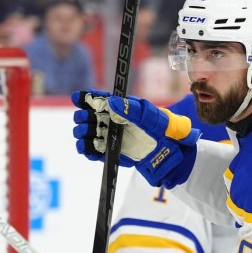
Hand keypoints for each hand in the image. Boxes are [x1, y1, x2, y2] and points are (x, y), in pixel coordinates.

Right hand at [72, 90, 201, 188]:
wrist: (173, 154)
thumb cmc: (165, 130)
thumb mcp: (152, 117)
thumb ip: (133, 109)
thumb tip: (111, 102)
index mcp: (123, 107)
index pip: (100, 99)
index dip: (87, 97)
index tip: (78, 98)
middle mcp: (114, 121)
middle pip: (90, 116)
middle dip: (83, 117)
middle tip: (84, 121)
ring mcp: (112, 137)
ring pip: (88, 133)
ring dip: (82, 133)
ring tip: (83, 134)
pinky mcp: (113, 153)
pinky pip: (94, 151)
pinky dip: (87, 150)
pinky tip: (86, 148)